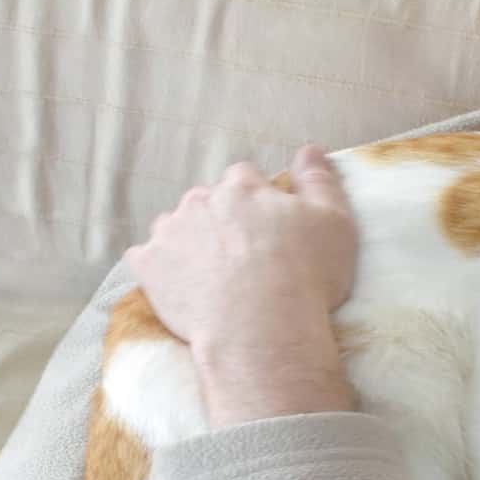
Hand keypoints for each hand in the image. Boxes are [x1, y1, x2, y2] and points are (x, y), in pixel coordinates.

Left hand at [125, 145, 360, 426]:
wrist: (263, 330)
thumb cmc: (305, 276)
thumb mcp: (334, 224)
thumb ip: (320, 181)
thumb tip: (311, 150)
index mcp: (243, 187)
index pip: (245, 178)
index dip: (257, 202)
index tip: (268, 229)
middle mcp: (201, 200)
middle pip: (207, 201)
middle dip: (221, 221)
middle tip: (243, 257)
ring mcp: (170, 232)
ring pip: (174, 226)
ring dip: (188, 241)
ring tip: (210, 275)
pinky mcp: (149, 266)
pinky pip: (144, 258)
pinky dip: (158, 268)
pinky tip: (180, 287)